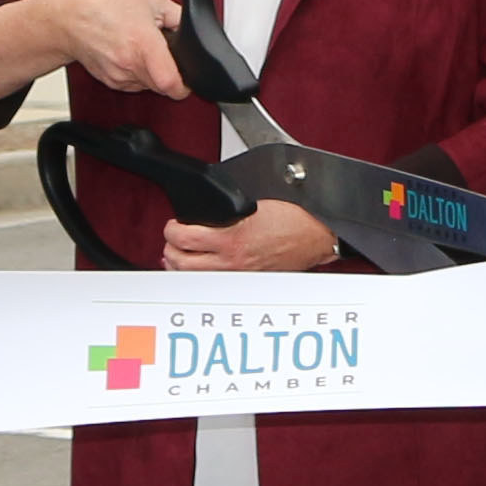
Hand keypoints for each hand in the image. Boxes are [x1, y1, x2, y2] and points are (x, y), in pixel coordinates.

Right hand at [37, 0, 191, 99]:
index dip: (185, 86)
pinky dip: (138, 73)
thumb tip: (194, 30)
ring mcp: (119, 77)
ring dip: (154, 73)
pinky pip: (135, 84)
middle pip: (164, 86)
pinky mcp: (111, 82)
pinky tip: (130, 54)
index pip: (171, 84)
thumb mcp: (151, 1)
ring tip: (143, 49)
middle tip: (164, 54)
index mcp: (143, 44)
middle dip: (170, 73)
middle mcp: (130, 65)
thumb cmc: (105, 7)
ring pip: (150, 86)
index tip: (188, 80)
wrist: (69, 19)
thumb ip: (178, 17)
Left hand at [162, 202, 335, 273]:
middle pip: (180, 262)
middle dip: (170, 248)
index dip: (172, 229)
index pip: (183, 238)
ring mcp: (237, 274)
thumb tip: (205, 208)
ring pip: (191, 278)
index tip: (174, 224)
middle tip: (172, 238)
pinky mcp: (245, 281)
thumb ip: (226, 208)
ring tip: (178, 254)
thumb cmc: (294, 218)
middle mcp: (231, 260)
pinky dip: (199, 276)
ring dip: (179, 266)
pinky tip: (198, 268)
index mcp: (232, 237)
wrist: (316, 235)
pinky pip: (211, 283)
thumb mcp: (254, 202)